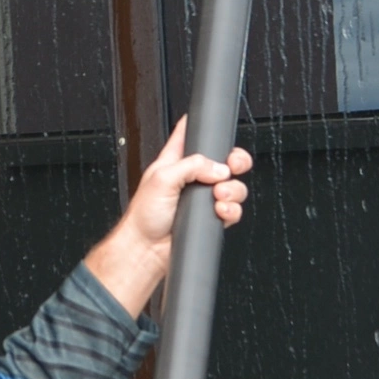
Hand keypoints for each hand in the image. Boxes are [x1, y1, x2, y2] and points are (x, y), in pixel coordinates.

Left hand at [88, 118, 253, 320]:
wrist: (147, 250)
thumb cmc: (144, 216)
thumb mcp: (162, 178)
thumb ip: (192, 166)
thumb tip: (218, 168)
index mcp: (176, 161)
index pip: (191, 135)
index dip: (205, 129)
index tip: (217, 131)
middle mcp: (192, 177)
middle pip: (224, 160)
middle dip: (235, 161)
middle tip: (233, 166)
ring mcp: (203, 198)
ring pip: (233, 185)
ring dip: (232, 190)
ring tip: (219, 196)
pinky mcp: (211, 217)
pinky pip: (233, 209)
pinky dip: (232, 210)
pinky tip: (220, 211)